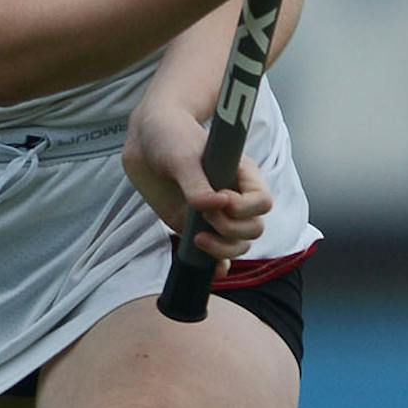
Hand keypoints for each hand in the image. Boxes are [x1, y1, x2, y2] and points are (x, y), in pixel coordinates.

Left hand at [124, 102, 271, 263]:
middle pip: (253, 228)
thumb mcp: (182, 156)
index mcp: (241, 176)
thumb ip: (196, 183)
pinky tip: (211, 270)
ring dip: (223, 248)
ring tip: (196, 237)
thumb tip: (216, 206)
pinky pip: (215, 252)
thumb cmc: (171, 137)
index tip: (220, 199)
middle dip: (231, 229)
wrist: (146, 140)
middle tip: (203, 216)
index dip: (244, 208)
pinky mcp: (195, 226)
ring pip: (238, 244)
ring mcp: (215, 214)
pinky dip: (216, 263)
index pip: (262, 203)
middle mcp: (233, 197)